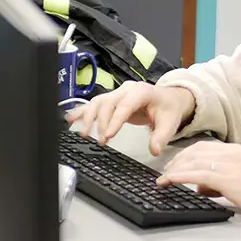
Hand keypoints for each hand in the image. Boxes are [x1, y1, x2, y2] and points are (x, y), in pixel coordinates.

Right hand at [65, 82, 195, 154]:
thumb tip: (154, 150)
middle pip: (108, 103)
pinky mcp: (111, 100)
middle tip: (101, 141)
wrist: (168, 99)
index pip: (125, 106)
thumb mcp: (169, 123)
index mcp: (141, 92)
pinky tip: (70, 119)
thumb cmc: (168, 109)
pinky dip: (82, 111)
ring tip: (84, 133)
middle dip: (101, 122)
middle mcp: (126, 90)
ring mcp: (117, 94)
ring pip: (97, 102)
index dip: (115, 120)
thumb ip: (161, 136)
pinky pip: (94, 104)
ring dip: (88, 117)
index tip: (107, 136)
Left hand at [157, 141, 240, 222]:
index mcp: (235, 151)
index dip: (185, 156)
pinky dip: (178, 177)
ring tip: (162, 179)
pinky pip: (196, 174)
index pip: (203, 148)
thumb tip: (203, 188)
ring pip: (192, 161)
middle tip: (164, 173)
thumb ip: (223, 180)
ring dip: (173, 169)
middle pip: (194, 152)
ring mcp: (228, 165)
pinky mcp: (227, 178)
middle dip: (176, 162)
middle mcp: (230, 154)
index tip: (175, 165)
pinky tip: (168, 181)